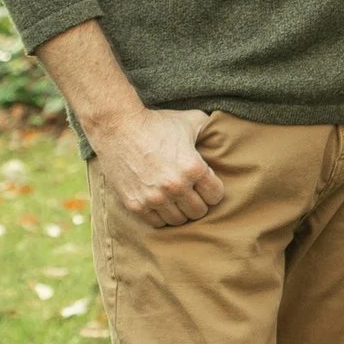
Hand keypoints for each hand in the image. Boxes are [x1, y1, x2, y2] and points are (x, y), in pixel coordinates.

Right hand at [95, 102, 225, 229]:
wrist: (119, 127)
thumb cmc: (157, 123)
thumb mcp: (191, 121)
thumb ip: (210, 130)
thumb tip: (224, 135)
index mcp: (194, 168)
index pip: (216, 196)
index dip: (213, 190)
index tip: (206, 185)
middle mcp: (176, 186)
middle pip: (198, 212)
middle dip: (198, 203)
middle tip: (192, 194)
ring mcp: (154, 198)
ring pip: (178, 220)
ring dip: (180, 211)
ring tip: (177, 200)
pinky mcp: (135, 205)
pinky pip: (156, 223)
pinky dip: (161, 216)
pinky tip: (161, 204)